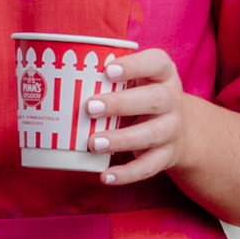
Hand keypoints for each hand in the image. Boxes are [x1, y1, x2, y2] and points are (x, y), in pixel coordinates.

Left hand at [101, 46, 197, 187]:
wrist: (180, 127)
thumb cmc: (143, 94)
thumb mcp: (136, 78)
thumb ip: (110, 75)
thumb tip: (59, 75)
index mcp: (163, 74)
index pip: (157, 62)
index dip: (134, 66)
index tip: (108, 70)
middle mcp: (172, 99)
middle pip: (154, 99)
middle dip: (121, 104)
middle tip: (90, 107)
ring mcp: (172, 129)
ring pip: (151, 134)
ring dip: (121, 139)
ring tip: (93, 143)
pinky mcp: (167, 155)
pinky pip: (149, 166)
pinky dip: (127, 174)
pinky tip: (106, 176)